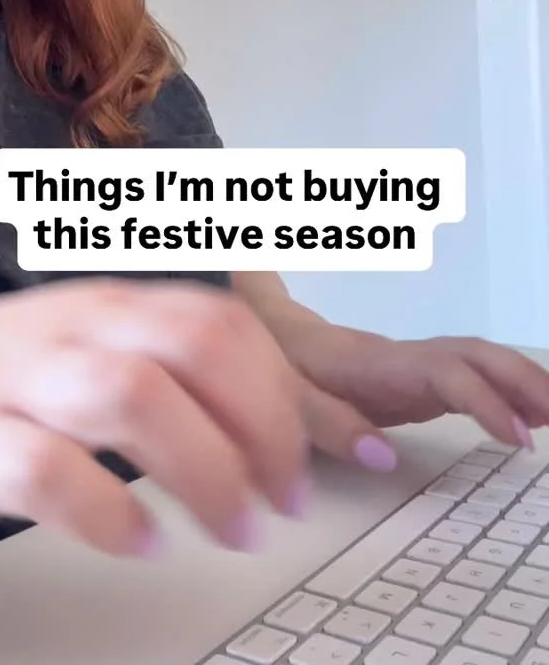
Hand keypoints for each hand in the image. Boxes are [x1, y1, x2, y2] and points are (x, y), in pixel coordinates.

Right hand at [0, 280, 306, 554]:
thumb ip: (186, 379)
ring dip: (203, 470)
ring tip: (234, 529)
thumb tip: (300, 424)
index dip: (289, 392)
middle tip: (285, 500)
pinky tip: (141, 543)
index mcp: (114, 306)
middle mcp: (76, 329)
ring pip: (131, 396)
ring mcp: (22, 381)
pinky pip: (49, 471)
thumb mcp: (99, 356)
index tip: (336, 458)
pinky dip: (109, 512)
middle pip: (195, 346)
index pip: (224, 324)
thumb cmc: (7, 381)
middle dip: (263, 426)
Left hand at [259, 300, 548, 464]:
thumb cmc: (279, 365)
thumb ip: (330, 425)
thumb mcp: (288, 398)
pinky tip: (529, 415)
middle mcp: (404, 356)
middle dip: (522, 380)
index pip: (444, 371)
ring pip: (479, 360)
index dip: (483, 399)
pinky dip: (506, 392)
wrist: (266, 330)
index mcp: (377, 363)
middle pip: (474, 354)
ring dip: (523, 382)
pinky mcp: (416, 376)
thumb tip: (384, 457)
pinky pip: (470, 377)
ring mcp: (414, 362)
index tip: (517, 435)